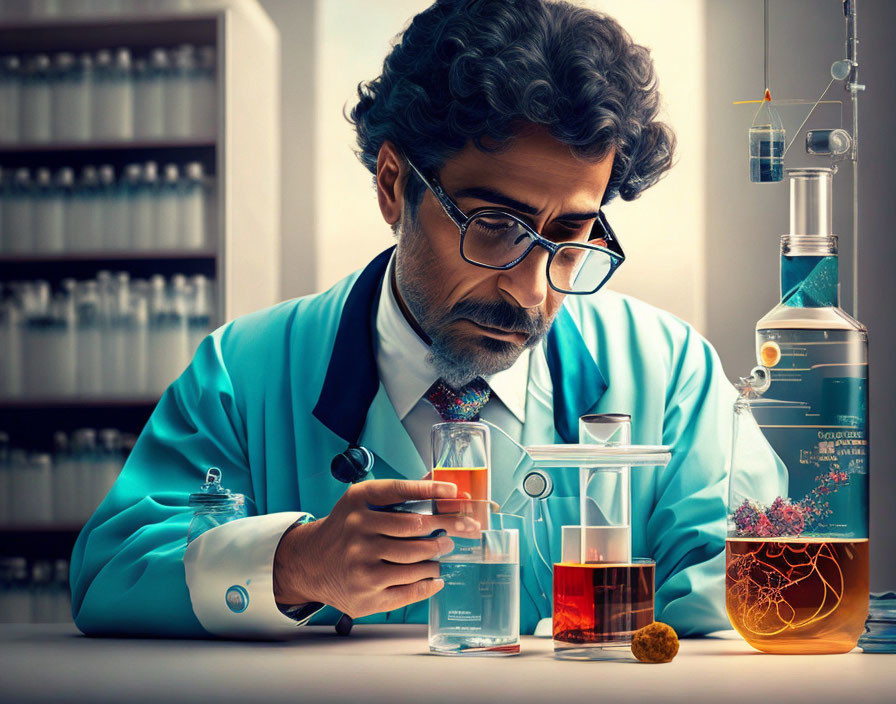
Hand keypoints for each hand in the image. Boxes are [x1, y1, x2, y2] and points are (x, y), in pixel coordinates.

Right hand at [273, 479, 479, 618]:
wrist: (311, 563)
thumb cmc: (345, 530)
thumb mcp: (362, 503)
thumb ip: (399, 493)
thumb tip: (438, 482)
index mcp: (358, 502)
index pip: (400, 491)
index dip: (431, 490)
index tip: (454, 492)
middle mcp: (358, 532)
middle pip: (416, 529)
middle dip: (446, 528)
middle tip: (461, 529)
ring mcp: (362, 565)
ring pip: (417, 561)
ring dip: (437, 558)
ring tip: (441, 553)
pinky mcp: (367, 595)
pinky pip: (410, 590)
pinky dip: (429, 583)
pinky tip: (435, 578)